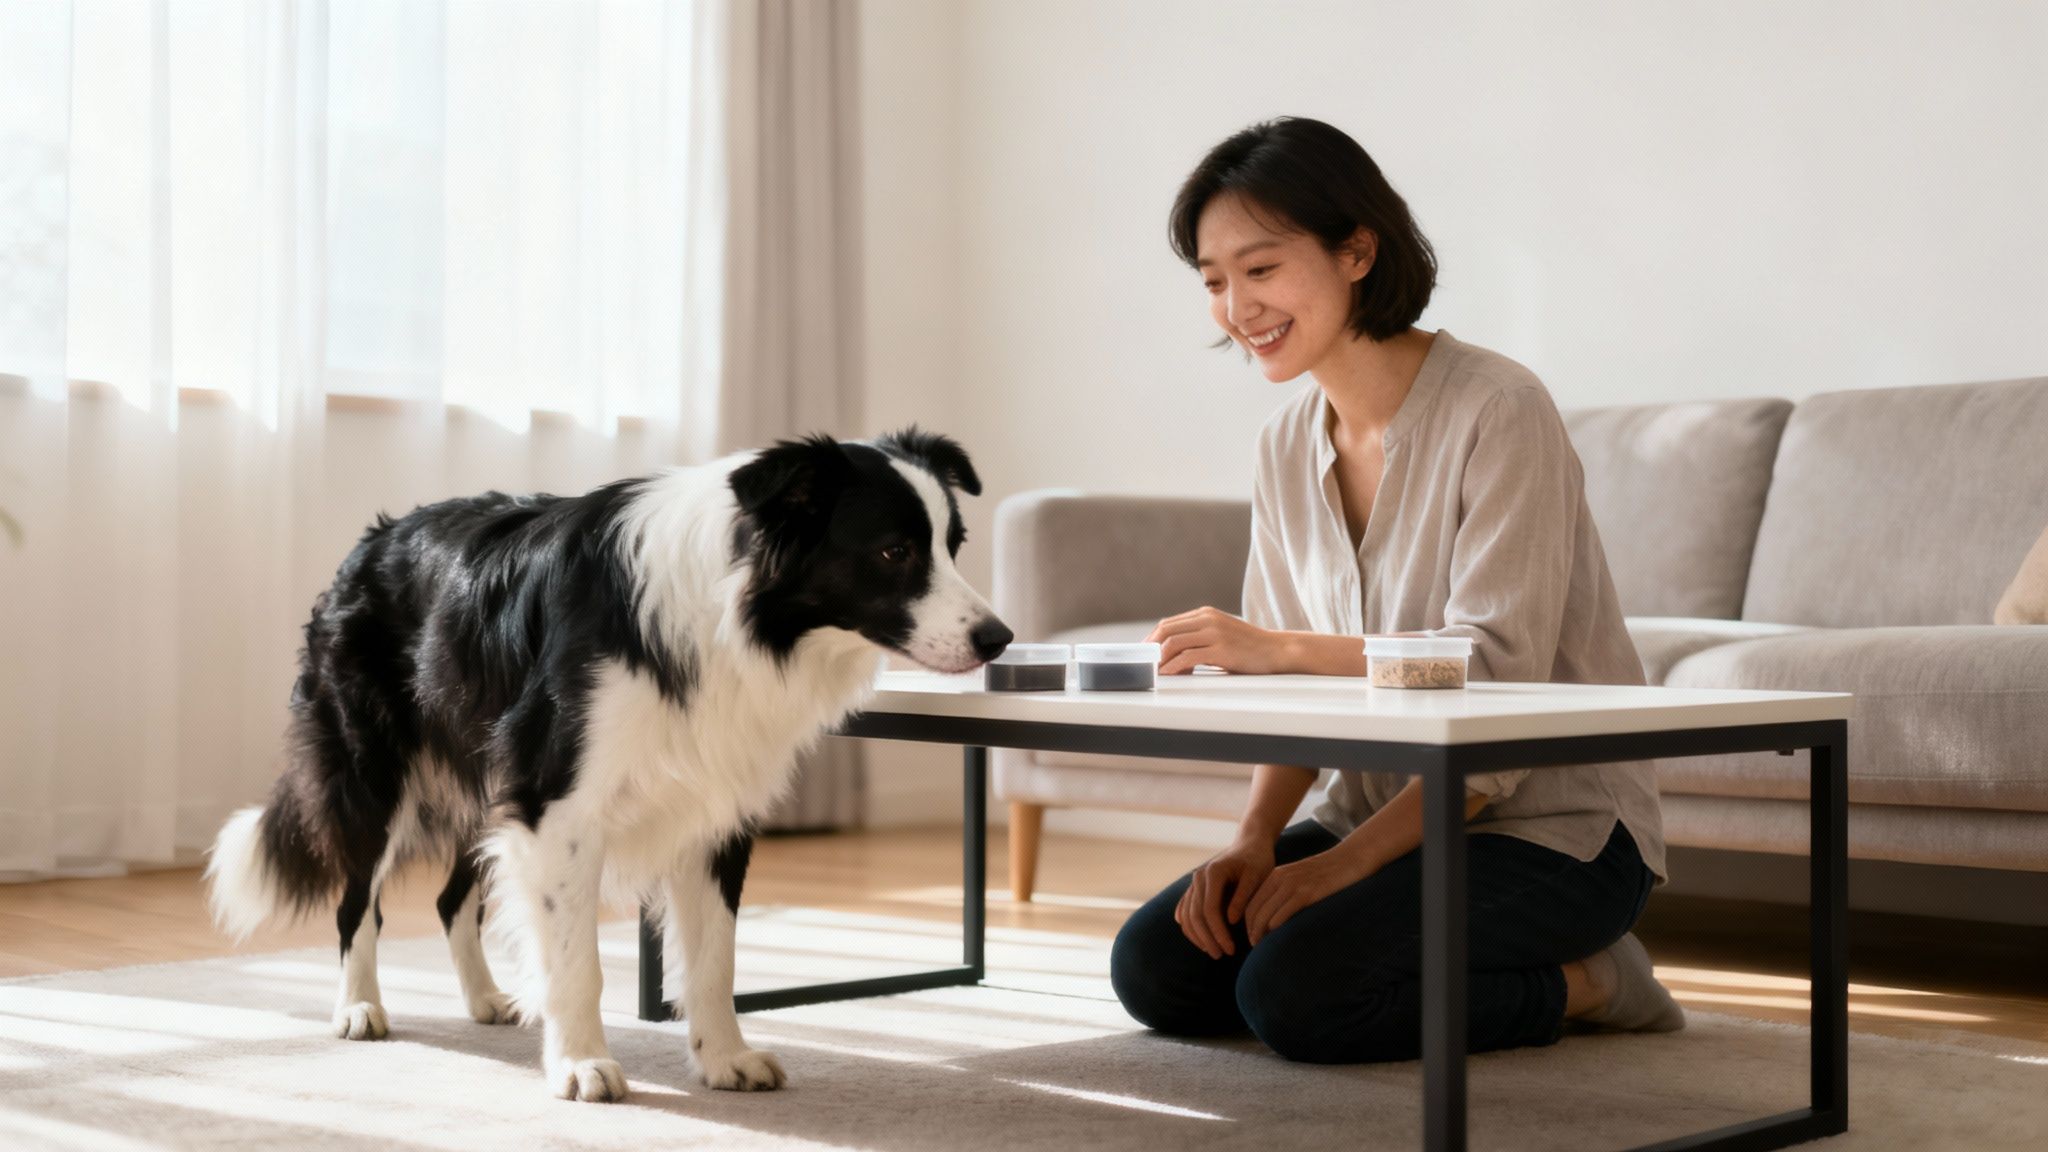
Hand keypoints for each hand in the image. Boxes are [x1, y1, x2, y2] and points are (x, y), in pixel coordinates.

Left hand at [1148, 606, 1285, 674]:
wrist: (1277, 650)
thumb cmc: (1249, 647)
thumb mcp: (1222, 634)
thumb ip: (1200, 637)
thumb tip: (1175, 652)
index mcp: (1206, 614)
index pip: (1169, 623)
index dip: (1152, 639)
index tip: (1144, 653)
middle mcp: (1208, 619)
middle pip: (1167, 630)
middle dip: (1151, 648)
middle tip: (1143, 663)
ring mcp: (1214, 633)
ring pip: (1174, 643)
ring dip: (1159, 659)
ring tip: (1153, 671)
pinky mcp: (1221, 650)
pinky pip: (1188, 658)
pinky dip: (1173, 667)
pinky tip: (1168, 675)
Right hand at [1174, 836, 1274, 958]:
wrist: (1250, 845)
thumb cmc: (1258, 860)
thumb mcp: (1257, 875)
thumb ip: (1243, 896)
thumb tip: (1230, 921)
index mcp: (1213, 872)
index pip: (1209, 909)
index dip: (1218, 932)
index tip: (1230, 949)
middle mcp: (1198, 877)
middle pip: (1195, 915)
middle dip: (1207, 938)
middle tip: (1221, 955)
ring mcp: (1194, 883)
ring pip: (1186, 915)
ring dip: (1197, 936)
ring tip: (1213, 951)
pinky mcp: (1195, 889)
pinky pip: (1185, 911)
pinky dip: (1190, 927)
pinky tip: (1200, 940)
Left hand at [1242, 849, 1372, 945]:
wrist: (1350, 858)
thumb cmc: (1327, 873)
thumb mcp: (1299, 878)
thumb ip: (1285, 892)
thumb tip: (1275, 917)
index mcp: (1276, 875)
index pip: (1251, 902)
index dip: (1248, 923)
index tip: (1251, 937)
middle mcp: (1280, 878)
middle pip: (1255, 909)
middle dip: (1251, 930)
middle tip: (1254, 946)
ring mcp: (1293, 884)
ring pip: (1266, 913)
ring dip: (1260, 932)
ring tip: (1262, 946)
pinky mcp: (1308, 892)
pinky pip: (1284, 912)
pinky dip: (1276, 926)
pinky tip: (1276, 936)